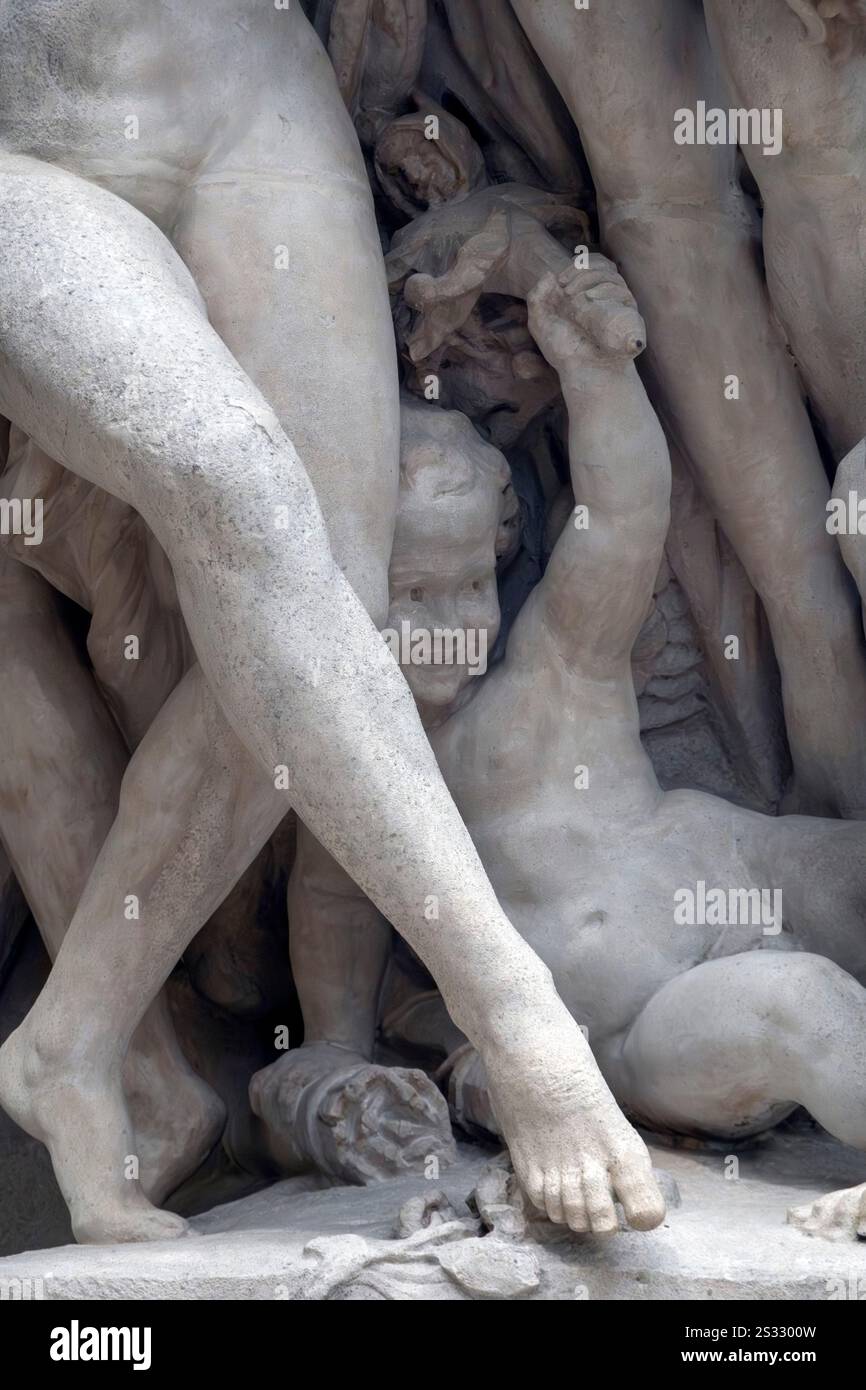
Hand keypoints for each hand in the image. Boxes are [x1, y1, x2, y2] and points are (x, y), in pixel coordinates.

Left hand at [527, 255, 645, 375]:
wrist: (581, 369)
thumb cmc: (562, 349)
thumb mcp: (539, 321)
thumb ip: (536, 296)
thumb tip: (548, 274)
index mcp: (584, 291)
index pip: (588, 263)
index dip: (576, 265)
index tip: (561, 280)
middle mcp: (602, 294)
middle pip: (602, 264)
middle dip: (582, 270)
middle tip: (566, 287)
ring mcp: (616, 303)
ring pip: (612, 275)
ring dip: (591, 279)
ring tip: (575, 298)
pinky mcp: (628, 315)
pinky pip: (623, 292)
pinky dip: (606, 291)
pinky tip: (590, 299)